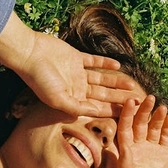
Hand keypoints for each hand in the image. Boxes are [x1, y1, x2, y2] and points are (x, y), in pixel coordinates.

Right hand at [0, 12, 138, 116]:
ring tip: (133, 85)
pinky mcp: (76, 57)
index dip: (113, 111)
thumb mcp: (57, 99)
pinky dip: (105, 63)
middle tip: (138, 101)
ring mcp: (76, 72)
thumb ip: (76, 107)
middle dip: (120, 98)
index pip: (97, 107)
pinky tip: (119, 65)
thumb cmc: (39, 79)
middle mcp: (76, 87)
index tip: (129, 115)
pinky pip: (94, 61)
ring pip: (102, 79)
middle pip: (103, 94)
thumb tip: (96, 113)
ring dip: (116, 81)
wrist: (28, 53)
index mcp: (72, 99)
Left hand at [117, 96, 167, 167]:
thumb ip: (127, 166)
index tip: (130, 102)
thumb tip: (122, 148)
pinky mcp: (165, 153)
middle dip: (142, 111)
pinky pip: (165, 136)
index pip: (124, 130)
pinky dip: (166, 126)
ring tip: (161, 106)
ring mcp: (151, 150)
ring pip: (152, 127)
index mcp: (126, 154)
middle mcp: (137, 149)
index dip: (127, 116)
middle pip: (138, 124)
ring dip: (155, 116)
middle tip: (148, 97)